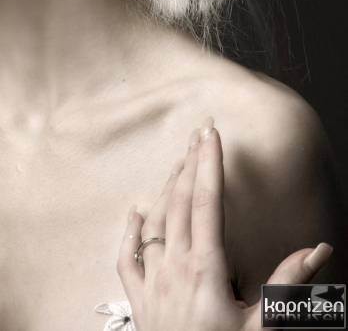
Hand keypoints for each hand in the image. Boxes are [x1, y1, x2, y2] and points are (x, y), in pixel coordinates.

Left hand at [117, 119, 332, 330]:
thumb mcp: (263, 328)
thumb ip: (288, 286)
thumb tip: (318, 250)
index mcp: (205, 269)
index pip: (207, 202)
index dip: (209, 164)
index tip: (211, 134)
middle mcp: (173, 268)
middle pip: (179, 201)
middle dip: (189, 164)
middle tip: (198, 135)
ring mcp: (151, 283)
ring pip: (155, 221)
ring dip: (166, 189)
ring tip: (178, 163)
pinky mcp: (138, 302)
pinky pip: (127, 257)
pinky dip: (130, 231)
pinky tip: (135, 213)